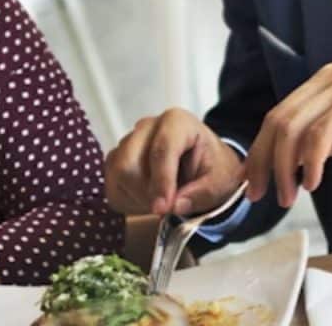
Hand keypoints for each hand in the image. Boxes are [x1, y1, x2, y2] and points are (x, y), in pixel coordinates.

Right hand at [104, 108, 243, 216]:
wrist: (204, 165)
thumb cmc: (212, 168)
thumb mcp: (219, 182)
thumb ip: (199, 194)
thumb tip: (174, 206)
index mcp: (177, 122)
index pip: (161, 149)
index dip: (161, 181)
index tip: (163, 208)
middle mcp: (147, 126)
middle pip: (129, 162)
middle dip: (145, 192)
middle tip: (165, 208)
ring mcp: (128, 140)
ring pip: (117, 173)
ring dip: (137, 196)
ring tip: (161, 201)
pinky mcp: (117, 158)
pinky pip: (112, 183)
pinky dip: (128, 199)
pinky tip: (149, 200)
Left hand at [244, 63, 331, 207]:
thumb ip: (322, 142)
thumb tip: (290, 165)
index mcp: (324, 82)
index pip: (278, 116)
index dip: (260, 150)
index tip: (252, 181)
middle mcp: (329, 77)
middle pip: (278, 121)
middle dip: (263, 162)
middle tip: (259, 194)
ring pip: (294, 128)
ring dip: (285, 168)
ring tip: (288, 196)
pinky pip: (321, 134)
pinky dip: (311, 162)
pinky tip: (313, 184)